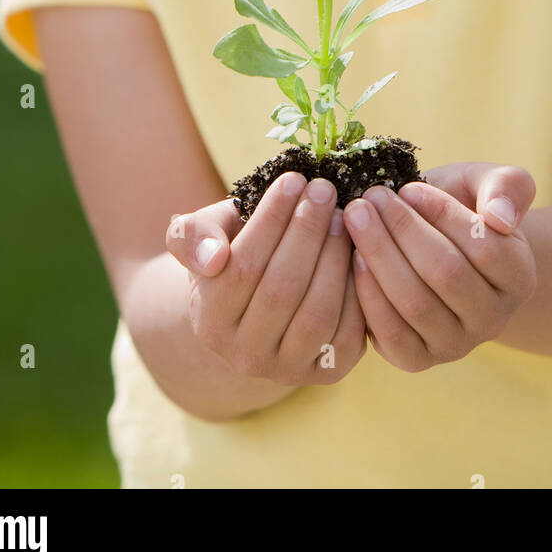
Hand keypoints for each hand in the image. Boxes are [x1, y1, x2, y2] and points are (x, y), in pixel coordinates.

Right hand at [166, 172, 366, 387]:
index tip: (293, 179)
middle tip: (325, 190)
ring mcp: (288, 369)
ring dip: (335, 256)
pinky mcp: (328, 371)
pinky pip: (349, 330)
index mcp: (209, 322)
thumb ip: (192, 236)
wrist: (257, 305)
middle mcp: (244, 356)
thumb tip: (214, 255)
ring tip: (342, 216)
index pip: (241, 268)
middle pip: (282, 289)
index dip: (270, 221)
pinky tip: (358, 249)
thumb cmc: (230, 255)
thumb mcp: (202, 238)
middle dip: (307, 231)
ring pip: (317, 312)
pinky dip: (358, 287)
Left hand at [342, 162, 536, 371]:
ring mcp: (456, 345)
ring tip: (357, 218)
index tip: (410, 188)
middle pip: (446, 275)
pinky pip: (390, 332)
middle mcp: (494, 320)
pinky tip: (353, 257)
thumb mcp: (485, 185)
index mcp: (519, 277)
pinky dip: (368, 293)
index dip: (444, 215)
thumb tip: (500, 217)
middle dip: (403, 230)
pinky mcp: (417, 359)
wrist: (435, 247)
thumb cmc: (460, 209)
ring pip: (415, 303)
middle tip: (371, 198)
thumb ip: (506, 186)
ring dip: (379, 256)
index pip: (485, 246)